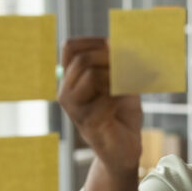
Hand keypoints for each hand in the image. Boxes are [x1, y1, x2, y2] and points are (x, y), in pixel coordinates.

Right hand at [58, 37, 142, 176]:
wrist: (125, 148)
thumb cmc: (121, 113)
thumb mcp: (121, 80)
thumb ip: (116, 61)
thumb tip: (115, 41)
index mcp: (70, 79)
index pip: (70, 47)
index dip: (94, 43)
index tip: (115, 52)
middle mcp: (66, 93)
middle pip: (83, 59)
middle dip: (109, 61)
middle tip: (125, 75)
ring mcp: (74, 109)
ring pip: (92, 75)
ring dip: (115, 79)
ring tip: (122, 92)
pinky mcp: (88, 123)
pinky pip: (107, 98)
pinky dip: (120, 98)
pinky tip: (121, 108)